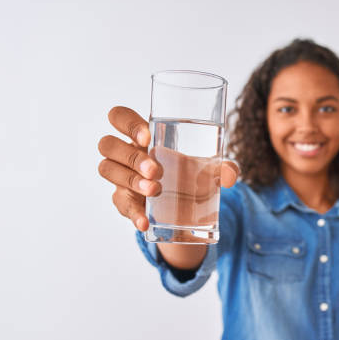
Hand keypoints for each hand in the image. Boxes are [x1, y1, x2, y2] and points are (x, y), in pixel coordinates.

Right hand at [98, 106, 238, 231]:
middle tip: (157, 171)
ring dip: (130, 180)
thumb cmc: (191, 172)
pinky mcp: (123, 200)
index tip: (148, 137)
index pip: (119, 117)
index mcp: (143, 135)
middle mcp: (126, 152)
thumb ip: (223, 168)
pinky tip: (145, 222)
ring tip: (155, 191)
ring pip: (107, 170)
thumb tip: (230, 176)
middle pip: (108, 145)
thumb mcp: (208, 167)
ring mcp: (120, 176)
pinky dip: (133, 214)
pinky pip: (120, 205)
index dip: (127, 123)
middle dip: (131, 157)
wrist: (185, 204)